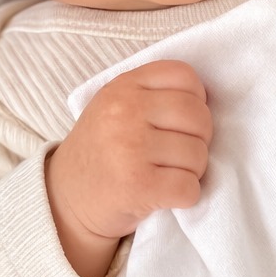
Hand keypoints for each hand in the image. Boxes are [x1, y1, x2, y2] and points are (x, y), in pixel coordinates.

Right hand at [46, 60, 211, 276]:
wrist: (66, 200)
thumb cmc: (104, 151)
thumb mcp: (116, 105)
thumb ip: (155, 94)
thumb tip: (209, 100)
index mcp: (124, 86)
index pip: (185, 76)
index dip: (196, 100)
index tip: (181, 121)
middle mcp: (124, 111)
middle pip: (198, 116)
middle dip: (200, 139)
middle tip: (179, 153)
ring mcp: (130, 148)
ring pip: (198, 155)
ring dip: (192, 171)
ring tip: (167, 173)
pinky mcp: (138, 186)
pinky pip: (189, 188)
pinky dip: (185, 196)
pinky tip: (166, 194)